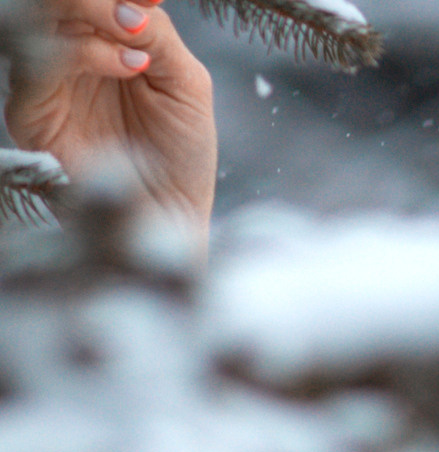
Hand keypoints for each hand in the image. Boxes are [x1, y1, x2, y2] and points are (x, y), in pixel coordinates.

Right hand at [8, 5, 217, 234]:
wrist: (172, 219)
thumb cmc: (181, 156)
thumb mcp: (184, 83)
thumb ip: (159, 34)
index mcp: (98, 39)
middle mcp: (64, 53)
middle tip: (141, 9)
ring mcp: (43, 81)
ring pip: (40, 15)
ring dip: (92, 9)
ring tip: (138, 34)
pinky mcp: (30, 114)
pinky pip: (37, 64)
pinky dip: (83, 52)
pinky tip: (128, 65)